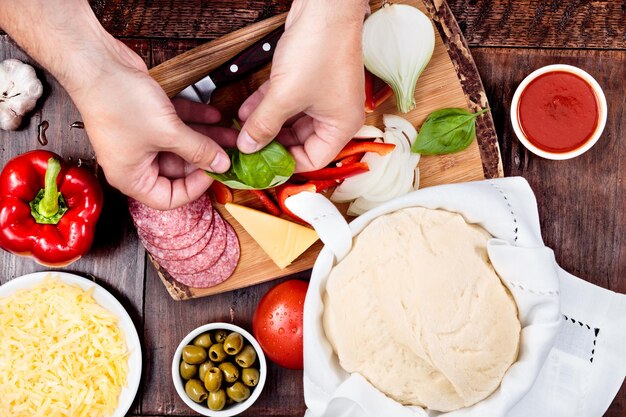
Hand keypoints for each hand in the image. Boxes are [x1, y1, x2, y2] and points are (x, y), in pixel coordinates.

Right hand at [0, 0, 234, 209]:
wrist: (95, 63)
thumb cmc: (119, 103)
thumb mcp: (168, 132)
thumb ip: (198, 150)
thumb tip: (222, 165)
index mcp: (132, 178)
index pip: (169, 199)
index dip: (194, 188)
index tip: (214, 173)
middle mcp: (135, 162)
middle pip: (178, 170)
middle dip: (206, 160)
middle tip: (231, 153)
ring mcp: (141, 139)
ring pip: (180, 146)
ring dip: (206, 139)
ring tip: (231, 134)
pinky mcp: (146, 118)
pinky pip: (175, 126)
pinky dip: (194, 121)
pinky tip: (215, 115)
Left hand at [237, 0, 366, 171]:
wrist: (325, 7)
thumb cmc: (319, 49)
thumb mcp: (285, 96)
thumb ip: (264, 125)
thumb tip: (248, 147)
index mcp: (341, 126)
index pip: (313, 160)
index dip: (285, 165)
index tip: (260, 167)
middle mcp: (335, 115)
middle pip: (300, 142)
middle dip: (271, 144)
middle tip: (246, 150)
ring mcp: (322, 97)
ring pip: (290, 122)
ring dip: (265, 125)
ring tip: (240, 131)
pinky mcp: (309, 81)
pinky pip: (287, 103)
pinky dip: (267, 107)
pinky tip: (244, 112)